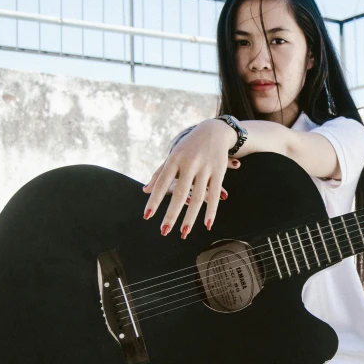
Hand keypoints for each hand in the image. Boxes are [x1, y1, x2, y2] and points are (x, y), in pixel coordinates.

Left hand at [141, 119, 240, 238]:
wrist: (214, 130)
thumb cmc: (189, 146)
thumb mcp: (173, 155)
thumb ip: (160, 173)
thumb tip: (145, 190)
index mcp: (174, 159)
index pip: (161, 183)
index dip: (154, 200)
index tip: (148, 216)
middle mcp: (189, 163)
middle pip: (179, 193)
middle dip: (171, 214)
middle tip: (164, 231)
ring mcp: (205, 168)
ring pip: (198, 197)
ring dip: (190, 218)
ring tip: (183, 233)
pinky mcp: (219, 172)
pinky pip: (214, 194)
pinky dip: (211, 211)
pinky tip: (207, 225)